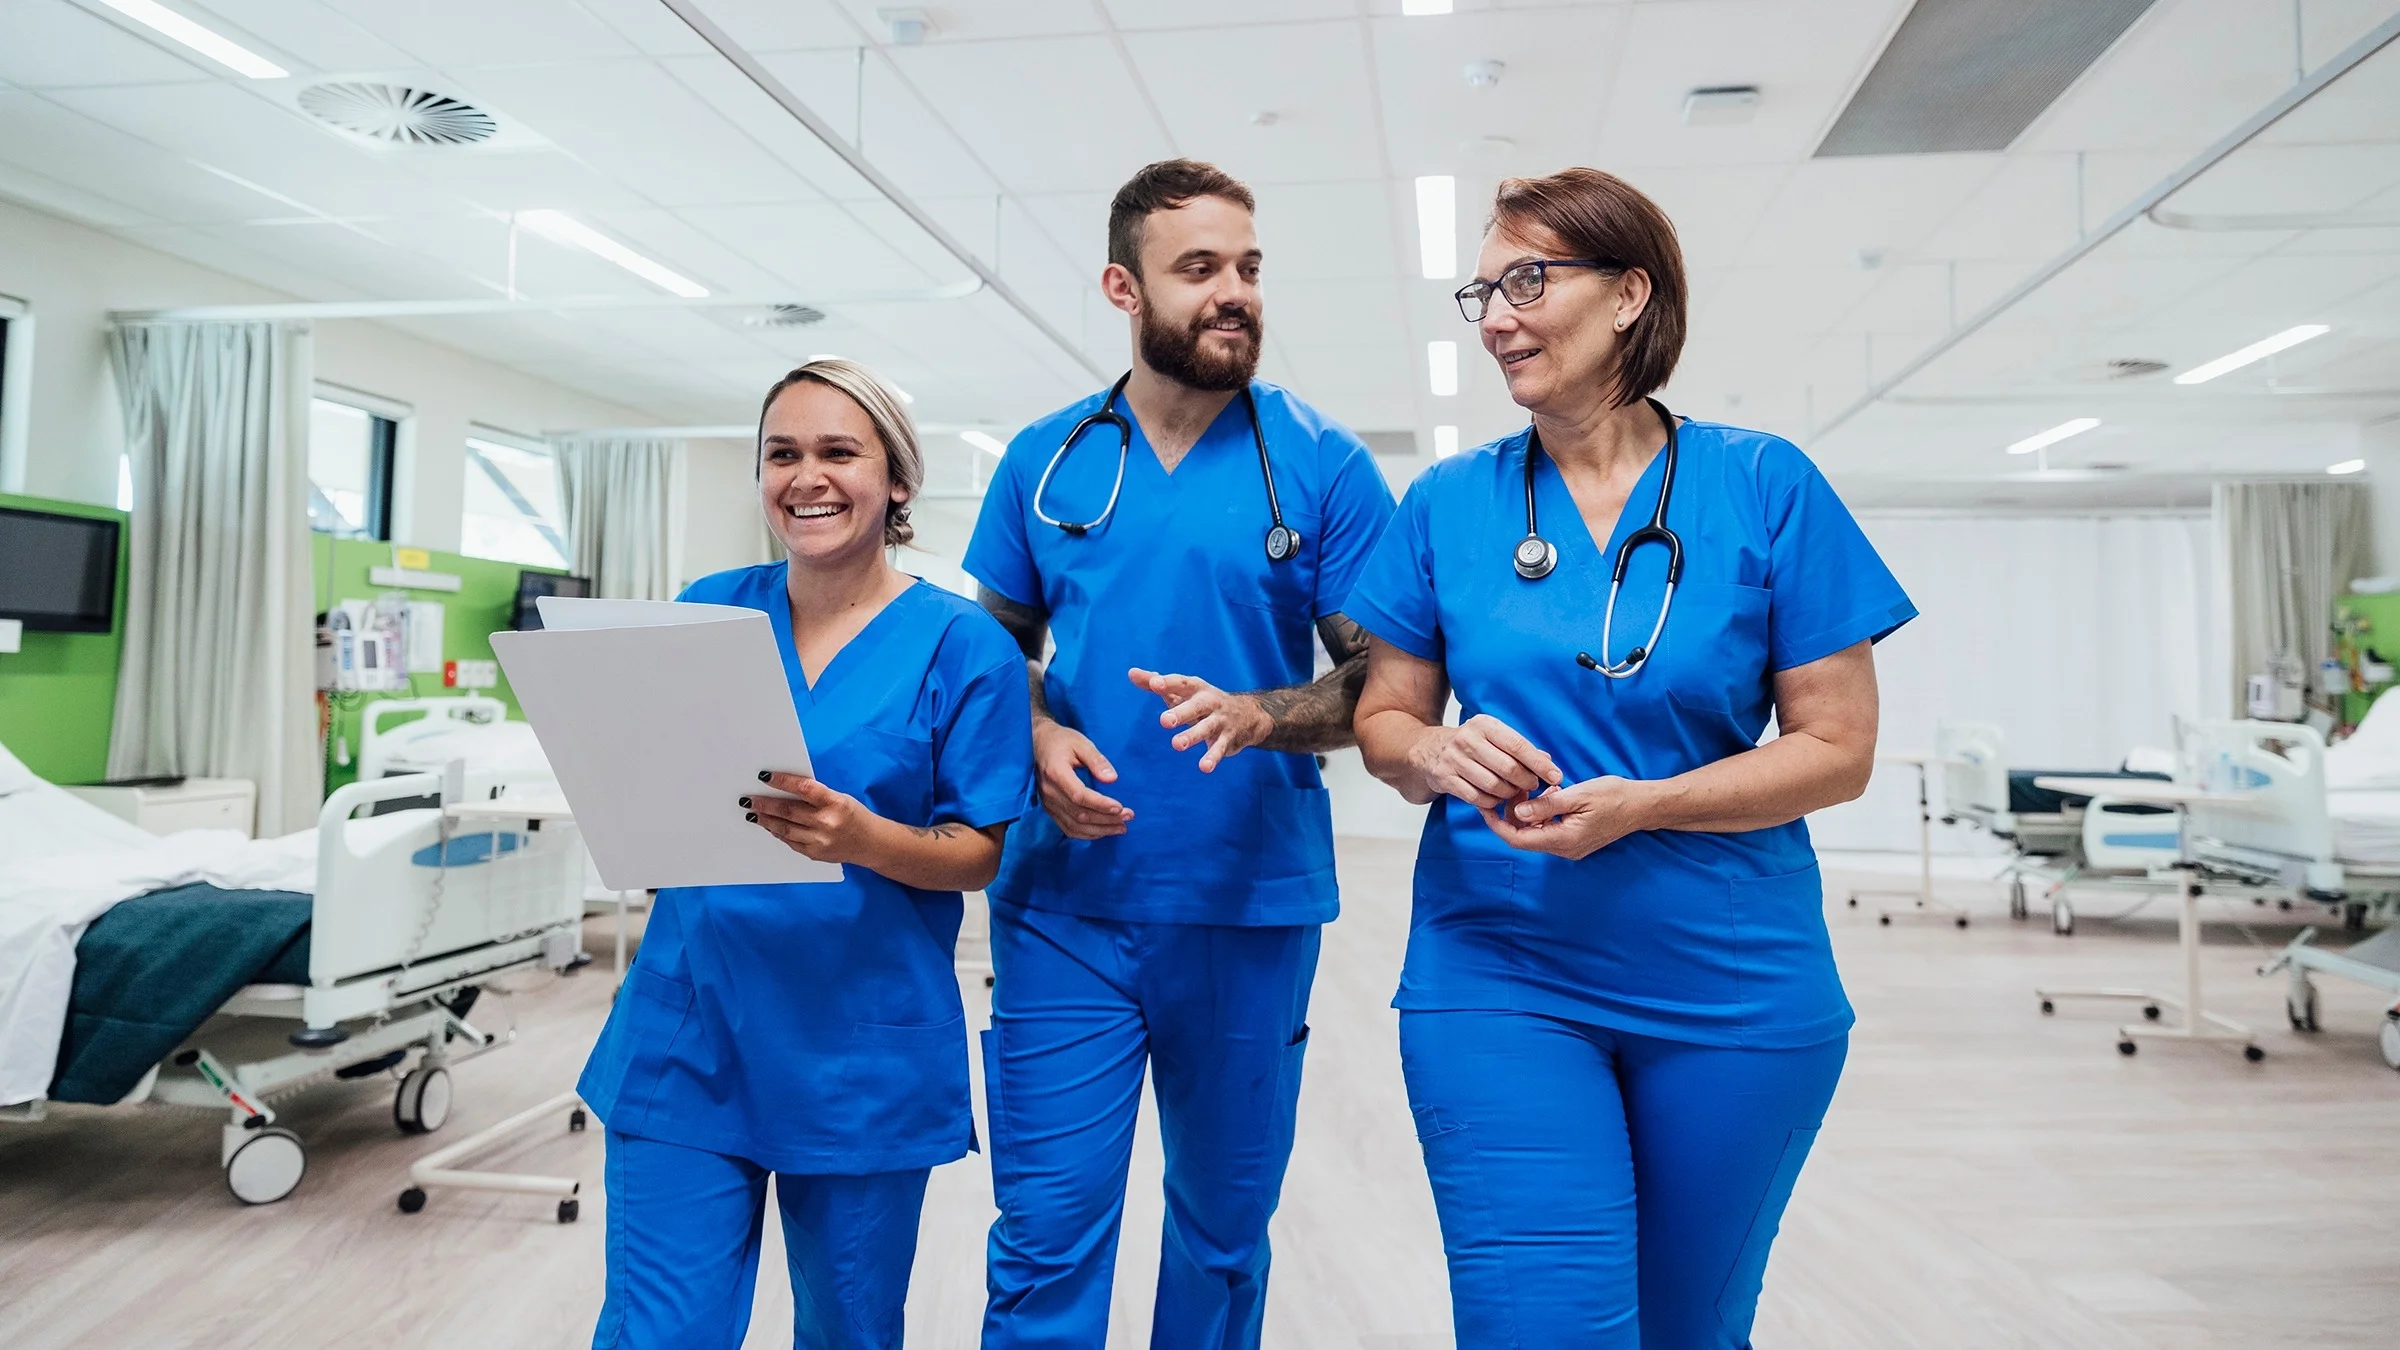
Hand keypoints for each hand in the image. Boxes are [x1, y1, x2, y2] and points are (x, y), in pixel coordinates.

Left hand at [745, 772, 882, 864]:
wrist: (872, 843)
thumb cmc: (854, 816)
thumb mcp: (840, 798)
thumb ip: (815, 796)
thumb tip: (784, 791)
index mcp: (835, 803)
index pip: (804, 788)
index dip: (782, 781)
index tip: (765, 777)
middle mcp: (826, 822)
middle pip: (788, 810)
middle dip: (765, 804)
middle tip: (749, 799)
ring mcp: (820, 841)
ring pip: (785, 828)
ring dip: (766, 820)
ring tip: (753, 813)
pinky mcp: (815, 854)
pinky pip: (790, 842)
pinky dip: (778, 833)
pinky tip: (770, 826)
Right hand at [1033, 719, 1133, 839]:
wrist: (1038, 744)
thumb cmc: (1061, 741)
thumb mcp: (1081, 743)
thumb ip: (1097, 760)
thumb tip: (1112, 779)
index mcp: (1056, 773)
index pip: (1079, 796)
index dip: (1101, 805)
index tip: (1121, 807)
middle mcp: (1049, 792)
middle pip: (1079, 814)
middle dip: (1107, 819)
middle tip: (1129, 816)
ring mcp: (1048, 803)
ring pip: (1075, 825)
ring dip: (1100, 830)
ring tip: (1121, 827)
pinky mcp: (1049, 809)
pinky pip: (1067, 828)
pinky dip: (1087, 834)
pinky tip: (1103, 831)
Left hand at [1128, 668, 1272, 772]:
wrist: (1247, 715)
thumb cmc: (1203, 702)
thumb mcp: (1182, 691)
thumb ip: (1157, 683)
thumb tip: (1131, 673)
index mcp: (1196, 688)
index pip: (1181, 683)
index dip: (1167, 682)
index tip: (1153, 683)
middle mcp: (1210, 702)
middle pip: (1196, 706)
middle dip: (1181, 712)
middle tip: (1164, 721)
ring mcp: (1220, 721)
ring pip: (1206, 728)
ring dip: (1192, 736)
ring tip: (1176, 744)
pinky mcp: (1227, 739)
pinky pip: (1220, 749)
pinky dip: (1212, 758)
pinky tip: (1204, 767)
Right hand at [1405, 714, 1562, 808]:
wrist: (1428, 749)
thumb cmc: (1470, 743)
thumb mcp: (1493, 736)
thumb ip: (1520, 748)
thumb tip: (1548, 762)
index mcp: (1484, 725)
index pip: (1518, 746)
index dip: (1540, 764)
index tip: (1556, 776)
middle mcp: (1468, 740)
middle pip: (1508, 768)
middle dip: (1526, 781)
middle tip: (1532, 786)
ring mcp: (1454, 760)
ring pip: (1494, 786)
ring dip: (1509, 794)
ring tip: (1513, 792)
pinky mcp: (1445, 778)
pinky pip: (1477, 798)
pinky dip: (1492, 802)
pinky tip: (1495, 798)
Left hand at [1478, 777, 1649, 859]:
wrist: (1642, 806)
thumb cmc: (1614, 796)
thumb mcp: (1578, 795)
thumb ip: (1547, 805)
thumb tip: (1518, 812)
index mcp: (1563, 839)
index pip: (1518, 838)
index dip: (1497, 823)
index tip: (1485, 805)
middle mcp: (1564, 849)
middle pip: (1524, 837)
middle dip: (1512, 814)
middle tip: (1513, 788)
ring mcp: (1570, 847)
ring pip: (1535, 832)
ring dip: (1527, 813)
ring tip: (1532, 788)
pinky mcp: (1574, 840)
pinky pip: (1548, 830)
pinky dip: (1542, 814)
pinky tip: (1550, 795)